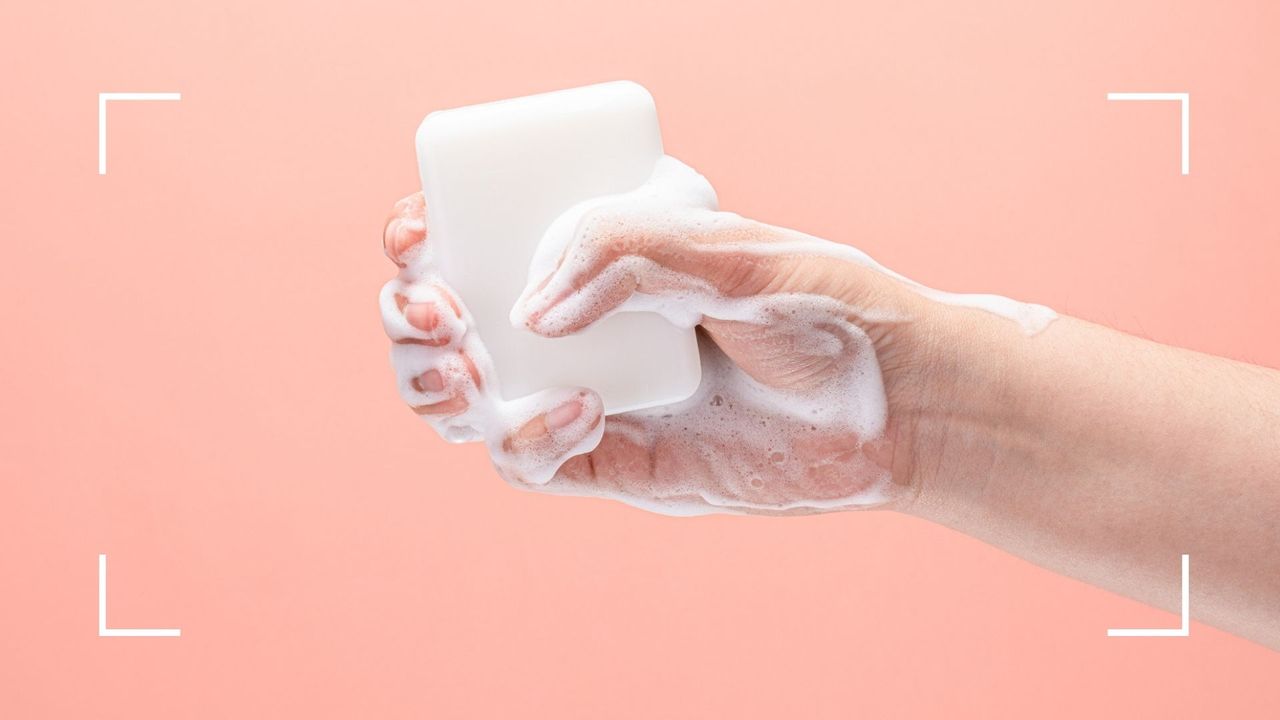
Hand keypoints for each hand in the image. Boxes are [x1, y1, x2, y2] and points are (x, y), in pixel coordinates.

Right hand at [381, 157, 1045, 514]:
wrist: (892, 406)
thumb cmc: (825, 309)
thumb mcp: (731, 250)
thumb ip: (628, 251)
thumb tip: (531, 311)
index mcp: (597, 254)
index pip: (480, 236)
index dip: (424, 238)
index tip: (419, 236)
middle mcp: (579, 323)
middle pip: (447, 322)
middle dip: (412, 316)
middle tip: (439, 311)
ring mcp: (587, 391)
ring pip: (465, 397)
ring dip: (435, 385)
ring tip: (468, 369)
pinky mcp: (609, 460)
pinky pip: (528, 459)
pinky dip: (530, 438)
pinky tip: (585, 412)